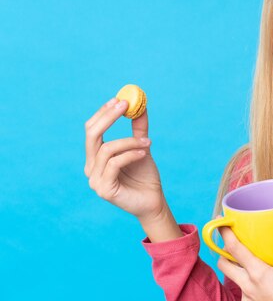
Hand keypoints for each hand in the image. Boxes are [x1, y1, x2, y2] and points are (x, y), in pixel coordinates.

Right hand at [84, 98, 164, 221]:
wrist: (153, 201)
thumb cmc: (145, 175)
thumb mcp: (142, 146)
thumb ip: (139, 128)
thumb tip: (140, 105)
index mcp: (95, 157)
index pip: (91, 129)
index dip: (103, 113)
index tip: (119, 99)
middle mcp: (90, 167)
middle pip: (92, 135)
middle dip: (108, 117)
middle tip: (125, 105)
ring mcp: (94, 180)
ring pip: (107, 149)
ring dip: (129, 141)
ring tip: (148, 142)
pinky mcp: (104, 190)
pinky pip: (115, 164)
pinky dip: (130, 154)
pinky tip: (144, 153)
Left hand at [217, 225, 272, 300]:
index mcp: (259, 273)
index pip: (235, 249)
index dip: (225, 234)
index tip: (221, 221)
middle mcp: (248, 285)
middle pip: (223, 264)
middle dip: (222, 252)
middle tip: (230, 242)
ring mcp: (247, 298)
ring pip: (232, 278)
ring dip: (233, 268)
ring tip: (242, 258)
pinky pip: (242, 290)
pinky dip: (244, 281)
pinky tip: (256, 278)